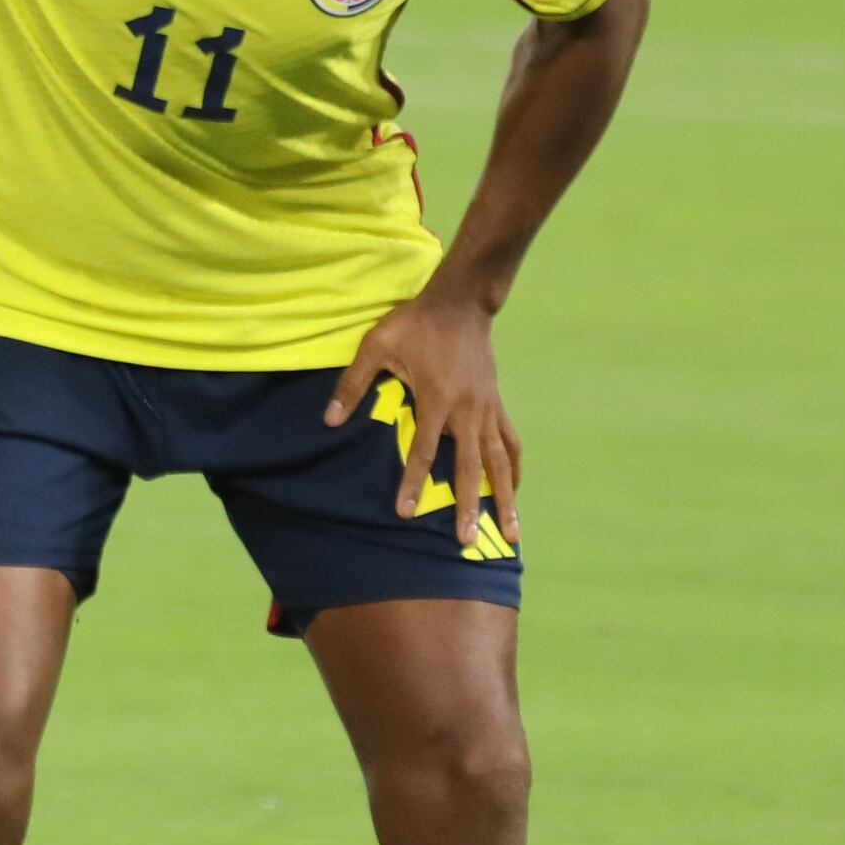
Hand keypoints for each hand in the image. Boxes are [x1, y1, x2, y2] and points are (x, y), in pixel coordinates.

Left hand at [327, 290, 519, 557]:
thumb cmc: (413, 324)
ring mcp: (486, 410)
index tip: (406, 513)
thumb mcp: (375, 346)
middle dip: (467, 506)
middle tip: (465, 541)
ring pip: (500, 463)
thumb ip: (352, 383)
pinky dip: (514, 469)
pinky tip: (515, 490)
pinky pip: (510, 443)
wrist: (459, 303)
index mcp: (436, 401)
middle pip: (469, 468)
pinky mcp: (495, 404)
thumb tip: (329, 419)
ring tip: (510, 532)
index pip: (423, 452)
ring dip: (504, 498)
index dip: (413, 483)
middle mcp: (466, 412)